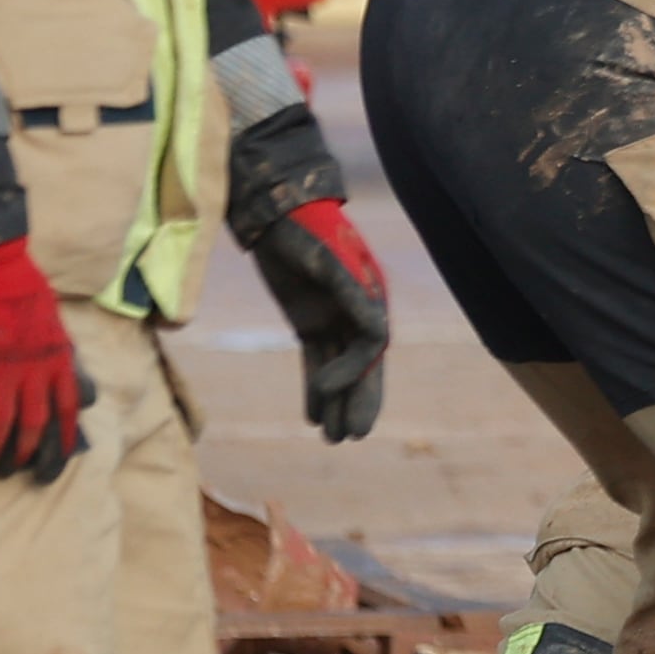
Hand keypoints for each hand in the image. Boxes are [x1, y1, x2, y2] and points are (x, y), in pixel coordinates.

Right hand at [0, 238, 85, 478]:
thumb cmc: (20, 289)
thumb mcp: (57, 325)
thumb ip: (69, 363)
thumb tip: (90, 398)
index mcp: (60, 358)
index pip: (68, 410)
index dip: (61, 444)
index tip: (51, 469)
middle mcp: (35, 369)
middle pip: (35, 425)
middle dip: (26, 456)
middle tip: (13, 475)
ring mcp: (1, 368)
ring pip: (1, 424)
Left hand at [244, 201, 390, 444]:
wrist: (276, 214)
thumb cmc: (305, 230)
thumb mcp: (325, 258)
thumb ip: (350, 291)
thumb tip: (378, 331)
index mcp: (370, 296)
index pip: (371, 344)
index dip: (356, 372)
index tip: (326, 389)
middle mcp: (357, 312)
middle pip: (363, 365)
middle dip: (359, 400)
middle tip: (355, 436)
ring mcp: (333, 320)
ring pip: (339, 369)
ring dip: (337, 402)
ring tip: (333, 439)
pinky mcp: (309, 324)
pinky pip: (315, 361)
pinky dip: (314, 390)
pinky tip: (314, 416)